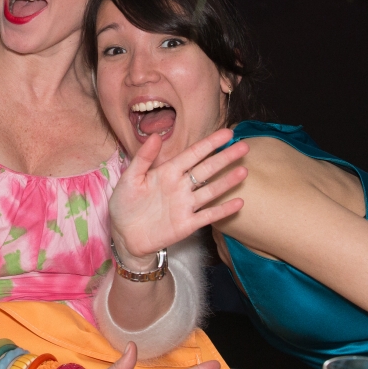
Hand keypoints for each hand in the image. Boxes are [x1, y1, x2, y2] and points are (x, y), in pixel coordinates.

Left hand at [110, 129, 247, 264]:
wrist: (123, 235)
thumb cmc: (124, 204)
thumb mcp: (130, 178)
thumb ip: (143, 158)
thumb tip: (156, 135)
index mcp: (167, 172)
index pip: (193, 155)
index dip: (210, 144)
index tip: (228, 133)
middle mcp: (180, 186)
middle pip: (207, 169)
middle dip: (225, 158)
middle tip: (244, 146)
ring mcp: (185, 205)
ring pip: (210, 191)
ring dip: (227, 182)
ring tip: (244, 171)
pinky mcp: (187, 224)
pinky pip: (208, 215)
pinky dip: (223, 210)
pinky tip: (238, 202)